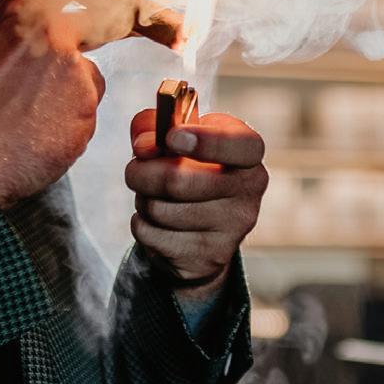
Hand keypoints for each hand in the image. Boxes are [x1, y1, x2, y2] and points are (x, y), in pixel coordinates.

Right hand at [0, 0, 131, 207]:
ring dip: (69, 97)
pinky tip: (38, 136)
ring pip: (88, 79)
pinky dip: (68, 127)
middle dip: (107, 37)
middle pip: (104, 23)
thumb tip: (53, 14)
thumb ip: (23, 21)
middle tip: (96, 59)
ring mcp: (73, 70)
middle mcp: (54, 30)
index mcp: (24, 8)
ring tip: (29, 118)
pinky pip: (85, 113)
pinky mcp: (85, 108)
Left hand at [125, 111, 267, 293]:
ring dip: (142, 199)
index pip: (241, 146)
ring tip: (154, 196)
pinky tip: (158, 222)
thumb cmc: (188, 167)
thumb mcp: (175, 136)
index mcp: (248, 154)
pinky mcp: (209, 257)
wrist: (202, 226)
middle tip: (134, 169)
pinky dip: (142, 224)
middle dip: (142, 173)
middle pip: (179, 181)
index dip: (205, 141)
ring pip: (160, 210)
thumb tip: (143, 145)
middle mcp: (249, 191)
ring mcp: (233, 229)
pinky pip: (151, 235)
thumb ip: (154, 126)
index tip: (172, 137)